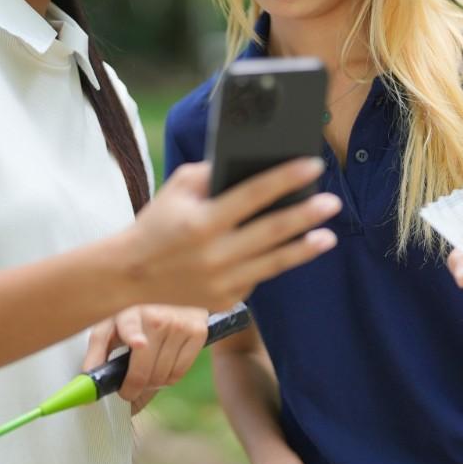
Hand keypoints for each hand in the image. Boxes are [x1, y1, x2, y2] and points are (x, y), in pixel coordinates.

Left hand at [82, 304, 208, 408]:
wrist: (170, 294)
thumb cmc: (134, 314)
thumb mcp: (110, 326)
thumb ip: (96, 353)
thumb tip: (86, 383)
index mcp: (130, 312)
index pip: (132, 325)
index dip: (135, 335)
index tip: (138, 343)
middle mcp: (157, 317)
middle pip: (145, 370)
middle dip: (132, 387)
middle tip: (127, 390)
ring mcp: (180, 324)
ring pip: (163, 376)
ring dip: (151, 383)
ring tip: (145, 371)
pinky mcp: (198, 332)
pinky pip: (179, 373)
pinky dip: (168, 378)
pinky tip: (162, 365)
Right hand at [120, 160, 340, 311]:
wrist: (130, 276)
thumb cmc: (158, 223)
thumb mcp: (177, 188)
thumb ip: (211, 172)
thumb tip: (254, 164)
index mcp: (201, 220)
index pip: (253, 194)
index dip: (285, 178)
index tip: (312, 165)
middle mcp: (214, 253)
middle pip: (272, 230)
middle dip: (306, 214)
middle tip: (332, 202)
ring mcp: (221, 280)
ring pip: (274, 261)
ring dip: (305, 248)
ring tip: (328, 236)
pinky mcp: (226, 299)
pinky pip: (258, 277)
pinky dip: (276, 263)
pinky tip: (295, 251)